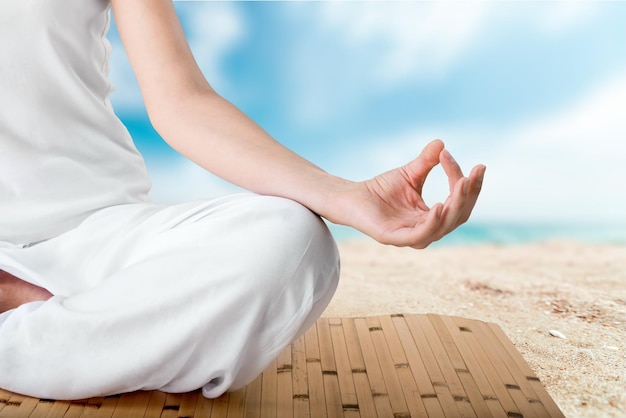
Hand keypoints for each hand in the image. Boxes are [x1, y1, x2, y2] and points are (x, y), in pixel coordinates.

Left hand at [336, 140, 484, 248]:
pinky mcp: (395, 238)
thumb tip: (442, 143)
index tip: (473, 164)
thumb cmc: (380, 189)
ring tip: (461, 184)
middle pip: (458, 216)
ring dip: (455, 206)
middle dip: (468, 195)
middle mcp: (427, 230)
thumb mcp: (410, 173)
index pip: (460, 202)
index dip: (469, 184)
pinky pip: (421, 234)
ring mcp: (411, 237)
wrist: (352, 197)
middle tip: (470, 175)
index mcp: (433, 218)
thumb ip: (427, 161)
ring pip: (444, 227)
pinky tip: (440, 205)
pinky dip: (433, 222)